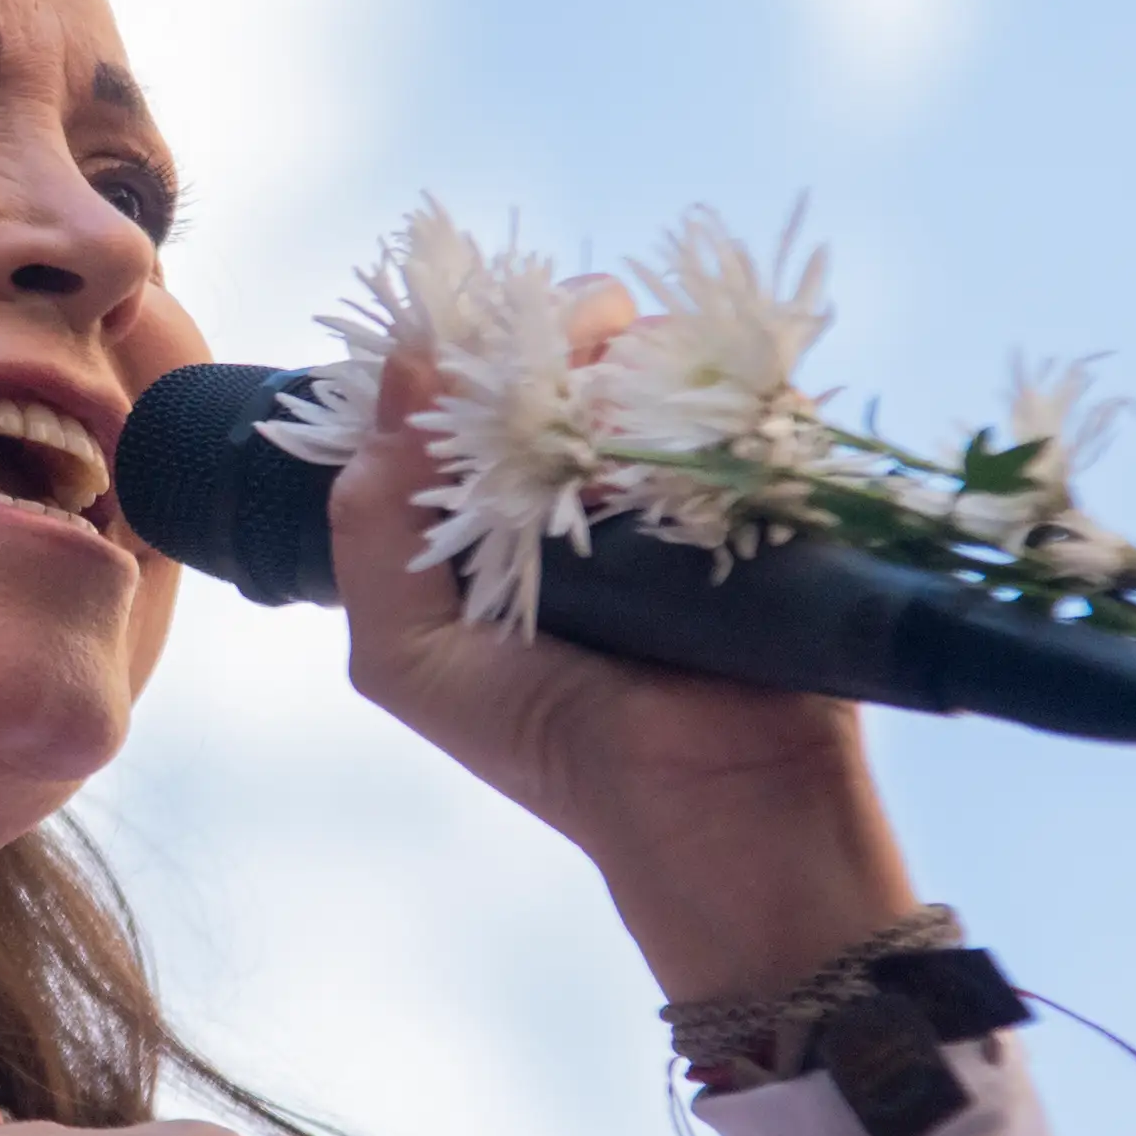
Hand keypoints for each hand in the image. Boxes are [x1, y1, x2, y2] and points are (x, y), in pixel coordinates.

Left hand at [326, 279, 919, 1002]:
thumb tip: (399, 371)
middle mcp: (587, 487)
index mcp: (496, 517)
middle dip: (552, 331)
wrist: (709, 808)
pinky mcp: (765, 480)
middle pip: (563, 355)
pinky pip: (743, 389)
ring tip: (616, 388)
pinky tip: (684, 401)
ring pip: (652, 357)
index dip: (457, 350)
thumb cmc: (551, 744)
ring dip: (627, 351)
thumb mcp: (408, 657)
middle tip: (561, 341)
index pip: (465, 395)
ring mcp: (680, 478)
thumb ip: (370, 529)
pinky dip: (713, 373)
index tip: (458, 327)